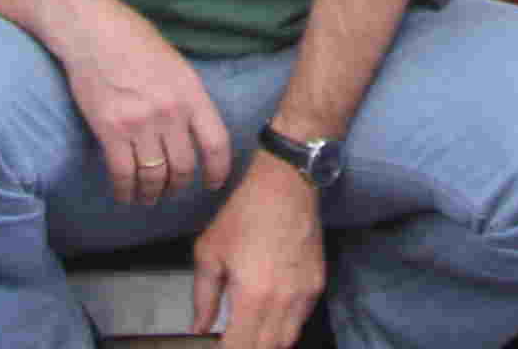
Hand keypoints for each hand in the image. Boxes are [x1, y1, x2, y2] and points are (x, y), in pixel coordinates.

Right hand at [47, 0, 225, 213]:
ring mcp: (140, 122)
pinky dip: (125, 191)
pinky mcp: (110, 130)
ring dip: (151, 194)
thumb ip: (187, 97)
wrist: (92, 30)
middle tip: (171, 190)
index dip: (217, 171)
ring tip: (148, 198)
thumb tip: (194, 130)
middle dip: (178, 186)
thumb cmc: (133, 41)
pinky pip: (123, 174)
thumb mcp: (175, 65)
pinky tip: (125, 195)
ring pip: (154, 177)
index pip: (216, 143)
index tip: (212, 184)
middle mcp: (170, 111)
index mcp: (191, 92)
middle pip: (183, 167)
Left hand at [189, 150, 328, 348]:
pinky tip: (269, 315)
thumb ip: (204, 296)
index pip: (241, 348)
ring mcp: (305, 296)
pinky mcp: (318, 285)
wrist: (287, 185)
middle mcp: (283, 303)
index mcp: (253, 296)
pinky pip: (301, 321)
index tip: (217, 345)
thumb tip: (200, 328)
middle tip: (231, 338)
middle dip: (246, 348)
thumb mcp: (210, 251)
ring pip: (287, 341)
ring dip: (266, 343)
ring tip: (249, 332)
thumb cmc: (243, 214)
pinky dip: (284, 327)